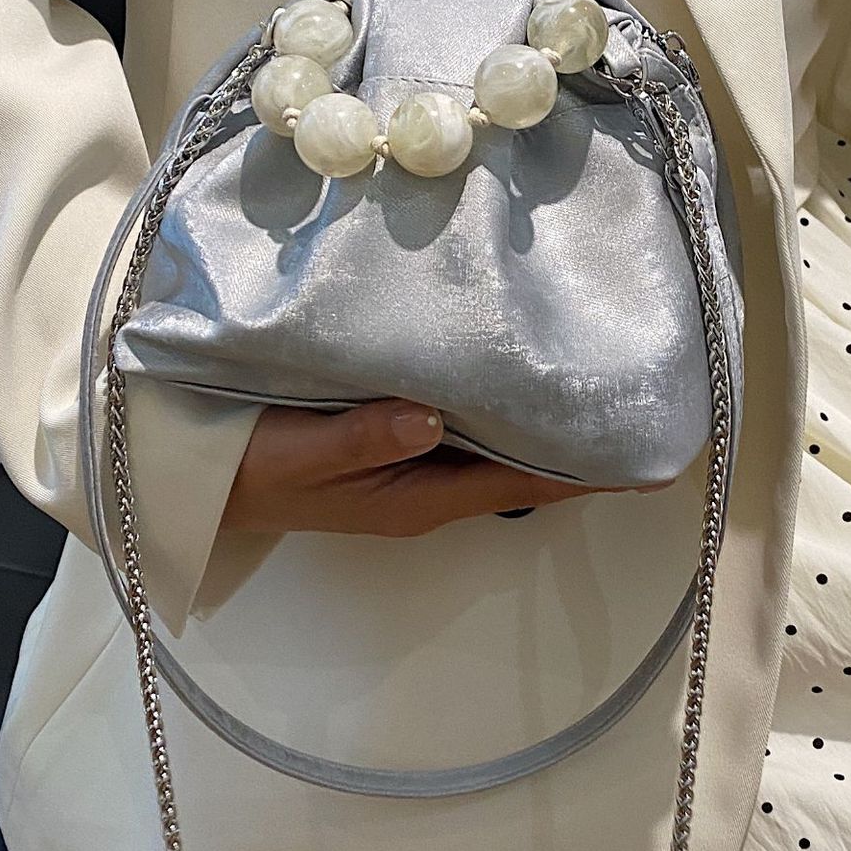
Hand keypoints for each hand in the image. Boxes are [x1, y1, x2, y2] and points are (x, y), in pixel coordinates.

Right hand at [219, 397, 626, 538]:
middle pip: (527, 461)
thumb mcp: (302, 453)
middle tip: (644, 387)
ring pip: (502, 438)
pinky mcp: (399, 434)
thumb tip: (432, 418)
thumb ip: (362, 435)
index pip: (526, 482)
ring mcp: (416, 460)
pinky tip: (521, 354)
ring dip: (546, 410)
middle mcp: (432, 483)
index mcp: (422, 496)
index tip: (649, 448)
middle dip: (583, 434)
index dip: (589, 470)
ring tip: (604, 366)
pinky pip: (470, 417)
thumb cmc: (251, 468)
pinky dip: (503, 393)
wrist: (201, 474)